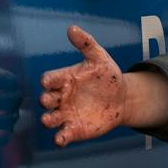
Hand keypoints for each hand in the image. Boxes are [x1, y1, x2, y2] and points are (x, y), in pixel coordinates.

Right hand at [40, 26, 133, 146]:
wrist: (122, 98)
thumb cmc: (107, 76)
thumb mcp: (100, 58)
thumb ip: (86, 44)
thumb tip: (72, 28)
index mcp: (64, 79)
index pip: (50, 79)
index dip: (48, 80)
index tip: (48, 81)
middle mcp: (61, 97)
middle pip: (46, 99)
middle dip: (45, 100)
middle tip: (48, 100)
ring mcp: (66, 114)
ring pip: (51, 119)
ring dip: (48, 120)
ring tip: (49, 121)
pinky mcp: (74, 129)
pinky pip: (63, 135)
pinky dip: (59, 138)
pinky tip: (60, 139)